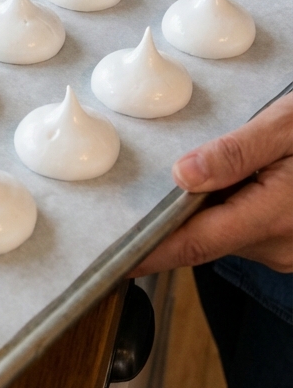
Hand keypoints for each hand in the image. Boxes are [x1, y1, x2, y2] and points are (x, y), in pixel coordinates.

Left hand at [134, 93, 292, 274]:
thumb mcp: (285, 126)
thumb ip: (235, 152)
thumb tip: (181, 174)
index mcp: (273, 217)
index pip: (194, 244)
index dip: (149, 253)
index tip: (112, 261)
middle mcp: (279, 246)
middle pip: (205, 238)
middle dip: (175, 216)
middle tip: (145, 190)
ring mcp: (287, 251)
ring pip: (224, 234)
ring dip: (208, 208)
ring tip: (216, 168)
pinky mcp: (289, 246)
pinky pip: (245, 230)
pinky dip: (231, 208)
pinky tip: (243, 179)